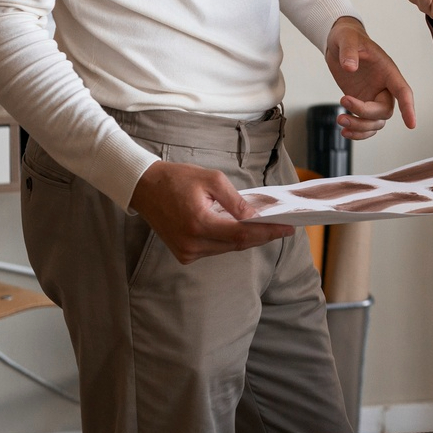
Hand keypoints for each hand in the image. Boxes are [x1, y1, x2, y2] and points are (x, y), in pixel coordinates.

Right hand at [129, 161, 292, 263]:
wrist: (144, 187)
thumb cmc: (177, 179)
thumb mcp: (212, 180)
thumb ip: (235, 200)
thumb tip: (256, 216)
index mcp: (199, 225)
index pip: (243, 234)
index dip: (268, 232)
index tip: (288, 228)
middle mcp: (192, 244)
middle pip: (237, 244)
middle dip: (262, 235)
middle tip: (283, 227)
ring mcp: (186, 252)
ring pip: (227, 248)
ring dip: (246, 238)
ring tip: (266, 227)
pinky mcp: (183, 254)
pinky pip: (215, 249)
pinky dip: (229, 240)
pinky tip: (240, 229)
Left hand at [326, 17, 416, 138]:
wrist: (339, 43)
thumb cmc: (348, 38)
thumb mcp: (347, 39)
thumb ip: (349, 52)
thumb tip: (350, 67)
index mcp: (387, 71)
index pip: (403, 91)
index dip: (408, 108)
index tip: (411, 125)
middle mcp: (384, 87)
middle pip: (384, 111)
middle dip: (365, 114)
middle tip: (343, 103)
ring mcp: (373, 97)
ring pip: (376, 122)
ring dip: (360, 127)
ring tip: (340, 120)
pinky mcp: (361, 103)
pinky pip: (366, 124)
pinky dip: (358, 132)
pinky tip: (344, 131)